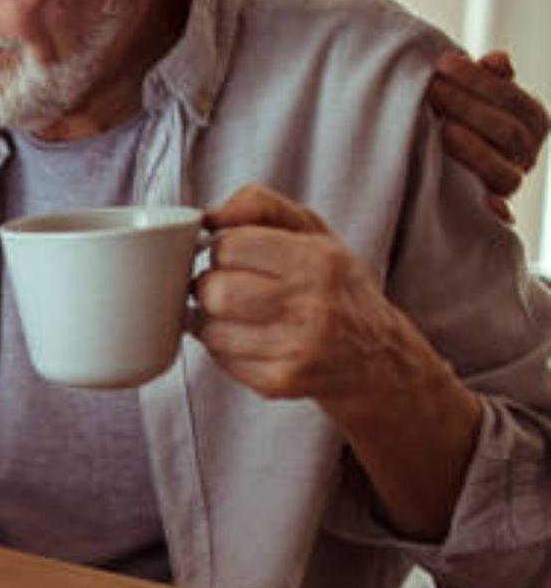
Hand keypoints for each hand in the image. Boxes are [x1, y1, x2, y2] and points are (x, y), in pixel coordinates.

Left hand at [194, 185, 440, 411]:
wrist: (376, 357)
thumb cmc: (335, 286)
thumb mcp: (312, 232)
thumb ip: (260, 206)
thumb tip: (210, 216)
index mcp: (319, 260)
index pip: (230, 246)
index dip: (221, 249)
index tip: (230, 256)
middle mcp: (312, 305)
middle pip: (216, 291)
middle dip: (209, 287)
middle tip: (224, 287)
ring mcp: (296, 348)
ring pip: (211, 328)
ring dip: (210, 320)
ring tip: (234, 315)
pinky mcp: (279, 381)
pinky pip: (221, 359)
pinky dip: (223, 348)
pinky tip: (248, 340)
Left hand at [427, 50, 549, 221]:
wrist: (442, 162)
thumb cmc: (458, 118)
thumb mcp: (471, 96)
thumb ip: (486, 78)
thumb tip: (497, 60)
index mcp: (532, 120)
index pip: (511, 98)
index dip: (478, 80)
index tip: (443, 63)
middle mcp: (528, 152)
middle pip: (507, 131)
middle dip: (467, 107)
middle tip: (432, 90)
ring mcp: (512, 182)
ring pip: (503, 168)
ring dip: (473, 149)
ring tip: (442, 128)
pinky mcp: (493, 208)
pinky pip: (501, 211)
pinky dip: (499, 209)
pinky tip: (487, 203)